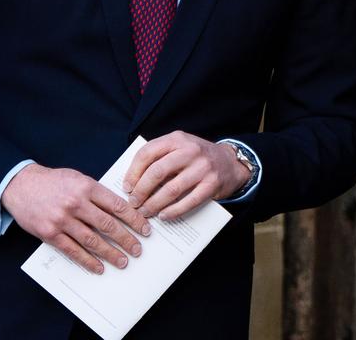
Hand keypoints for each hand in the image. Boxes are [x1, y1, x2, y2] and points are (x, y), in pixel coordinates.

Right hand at [1, 164, 151, 274]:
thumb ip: (97, 193)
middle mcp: (76, 203)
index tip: (145, 229)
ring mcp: (62, 220)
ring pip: (92, 240)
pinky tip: (98, 267)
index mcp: (87, 187)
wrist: (21, 185)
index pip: (117, 205)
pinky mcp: (50, 233)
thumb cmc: (53, 181)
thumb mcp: (78, 178)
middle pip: (108, 225)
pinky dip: (87, 260)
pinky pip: (73, 250)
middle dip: (126, 239)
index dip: (134, 219)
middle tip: (138, 249)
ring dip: (110, 253)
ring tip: (123, 261)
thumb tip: (120, 209)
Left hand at [121, 131, 249, 220]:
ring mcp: (203, 167)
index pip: (148, 152)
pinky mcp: (212, 184)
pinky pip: (188, 201)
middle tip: (133, 203)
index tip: (126, 187)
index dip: (133, 172)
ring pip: (171, 189)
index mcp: (177, 139)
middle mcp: (190, 150)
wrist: (230, 162)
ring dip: (154, 204)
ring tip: (145, 212)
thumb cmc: (197, 157)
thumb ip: (159, 157)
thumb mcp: (179, 147)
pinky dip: (173, 211)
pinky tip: (163, 216)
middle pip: (157, 171)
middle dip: (141, 190)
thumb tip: (132, 181)